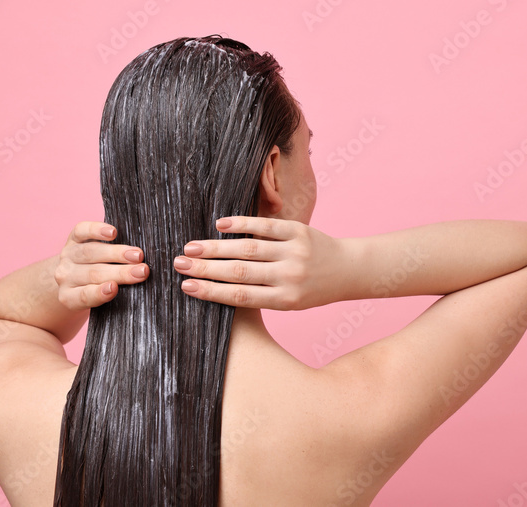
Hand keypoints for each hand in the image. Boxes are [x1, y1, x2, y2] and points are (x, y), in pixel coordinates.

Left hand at [54, 221, 148, 309]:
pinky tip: (113, 232)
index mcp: (69, 297)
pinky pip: (81, 231)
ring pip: (91, 253)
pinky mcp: (72, 238)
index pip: (83, 296)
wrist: (70, 275)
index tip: (114, 287)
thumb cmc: (92, 288)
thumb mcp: (96, 298)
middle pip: (93, 273)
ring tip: (138, 255)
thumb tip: (136, 281)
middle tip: (142, 271)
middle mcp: (65, 277)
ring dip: (117, 253)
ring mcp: (68, 256)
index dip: (98, 293)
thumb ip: (110, 293)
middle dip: (120, 272)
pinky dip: (97, 231)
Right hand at [174, 216, 347, 309]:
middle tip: (178, 264)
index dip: (211, 292)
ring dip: (216, 248)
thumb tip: (215, 284)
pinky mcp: (299, 231)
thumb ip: (260, 293)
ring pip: (249, 249)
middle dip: (206, 269)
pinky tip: (220, 225)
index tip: (186, 286)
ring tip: (191, 248)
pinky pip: (266, 226)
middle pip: (240, 272)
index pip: (241, 296)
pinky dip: (242, 224)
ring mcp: (295, 251)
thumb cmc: (312, 289)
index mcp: (285, 299)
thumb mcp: (289, 301)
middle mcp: (290, 276)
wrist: (348, 270)